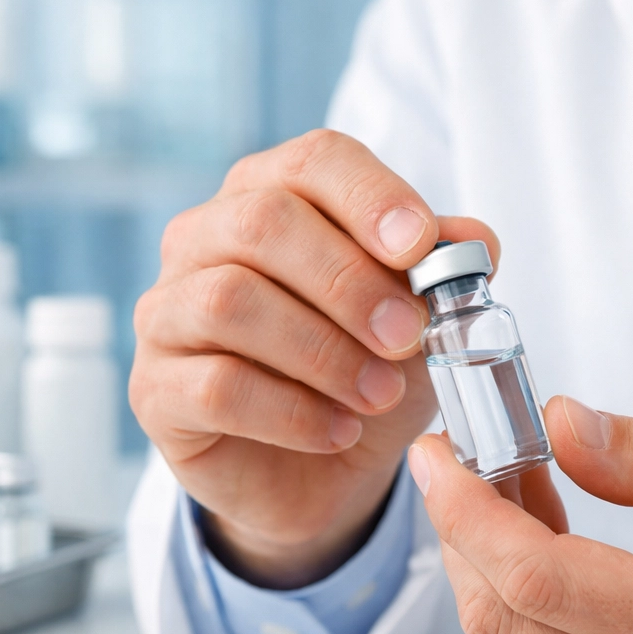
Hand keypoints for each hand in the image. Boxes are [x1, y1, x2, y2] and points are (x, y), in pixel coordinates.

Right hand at [130, 129, 497, 587]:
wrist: (318, 472)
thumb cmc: (364, 376)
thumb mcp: (419, 323)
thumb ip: (440, 275)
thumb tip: (476, 242)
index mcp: (273, 198)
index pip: (314, 160)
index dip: (369, 196)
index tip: (418, 246)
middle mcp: (205, 241)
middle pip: (262, 223)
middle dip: (349, 282)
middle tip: (407, 337)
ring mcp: (168, 313)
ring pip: (229, 301)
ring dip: (323, 353)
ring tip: (380, 394)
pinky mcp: (156, 389)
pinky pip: (216, 386)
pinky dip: (292, 412)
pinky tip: (338, 430)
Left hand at [408, 396, 632, 633]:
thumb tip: (560, 424)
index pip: (533, 577)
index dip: (465, 511)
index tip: (436, 455)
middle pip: (498, 616)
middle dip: (459, 529)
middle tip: (465, 462)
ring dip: (478, 566)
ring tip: (504, 496)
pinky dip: (505, 608)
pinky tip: (529, 552)